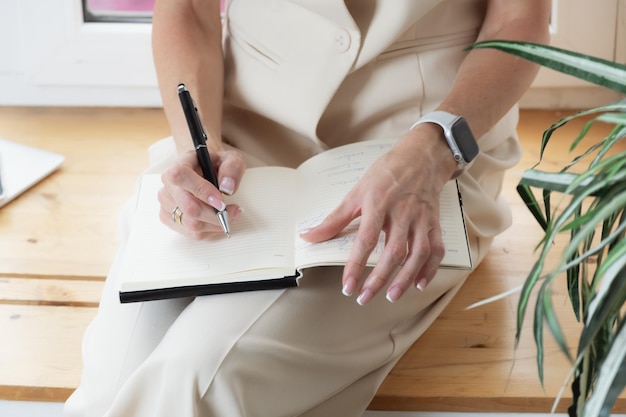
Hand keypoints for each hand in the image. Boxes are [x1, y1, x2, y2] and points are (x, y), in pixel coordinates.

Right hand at [158, 147, 245, 238]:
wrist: (206, 171)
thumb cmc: (217, 165)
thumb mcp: (231, 159)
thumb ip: (232, 169)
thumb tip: (227, 187)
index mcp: (180, 165)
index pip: (182, 177)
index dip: (202, 191)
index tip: (221, 201)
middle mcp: (169, 185)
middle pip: (188, 207)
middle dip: (215, 214)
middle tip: (234, 211)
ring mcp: (167, 203)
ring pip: (192, 223)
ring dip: (215, 224)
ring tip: (230, 215)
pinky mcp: (169, 218)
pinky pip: (192, 232)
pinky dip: (210, 230)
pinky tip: (218, 221)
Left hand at [301, 124, 455, 304]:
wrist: (421, 157)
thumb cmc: (385, 174)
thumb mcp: (356, 192)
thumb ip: (334, 219)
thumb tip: (308, 236)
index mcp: (378, 204)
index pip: (366, 240)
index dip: (356, 264)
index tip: (348, 285)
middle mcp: (402, 213)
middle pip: (393, 251)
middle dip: (379, 278)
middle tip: (365, 297)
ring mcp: (421, 219)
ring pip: (417, 253)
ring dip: (405, 278)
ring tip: (391, 295)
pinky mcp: (434, 223)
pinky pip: (436, 249)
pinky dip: (429, 268)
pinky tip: (419, 283)